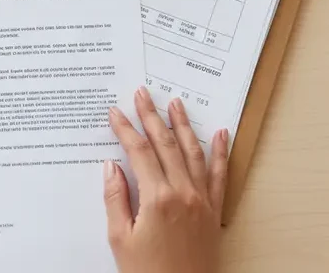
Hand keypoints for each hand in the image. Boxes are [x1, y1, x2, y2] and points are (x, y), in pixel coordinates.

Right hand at [104, 87, 228, 272]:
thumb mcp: (120, 239)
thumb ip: (115, 199)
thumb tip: (111, 167)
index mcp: (157, 198)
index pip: (138, 152)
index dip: (125, 129)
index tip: (115, 112)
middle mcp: (183, 193)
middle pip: (166, 145)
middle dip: (152, 116)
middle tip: (142, 93)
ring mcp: (201, 201)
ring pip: (193, 153)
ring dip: (184, 125)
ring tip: (176, 103)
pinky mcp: (213, 212)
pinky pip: (219, 176)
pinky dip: (220, 153)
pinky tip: (220, 135)